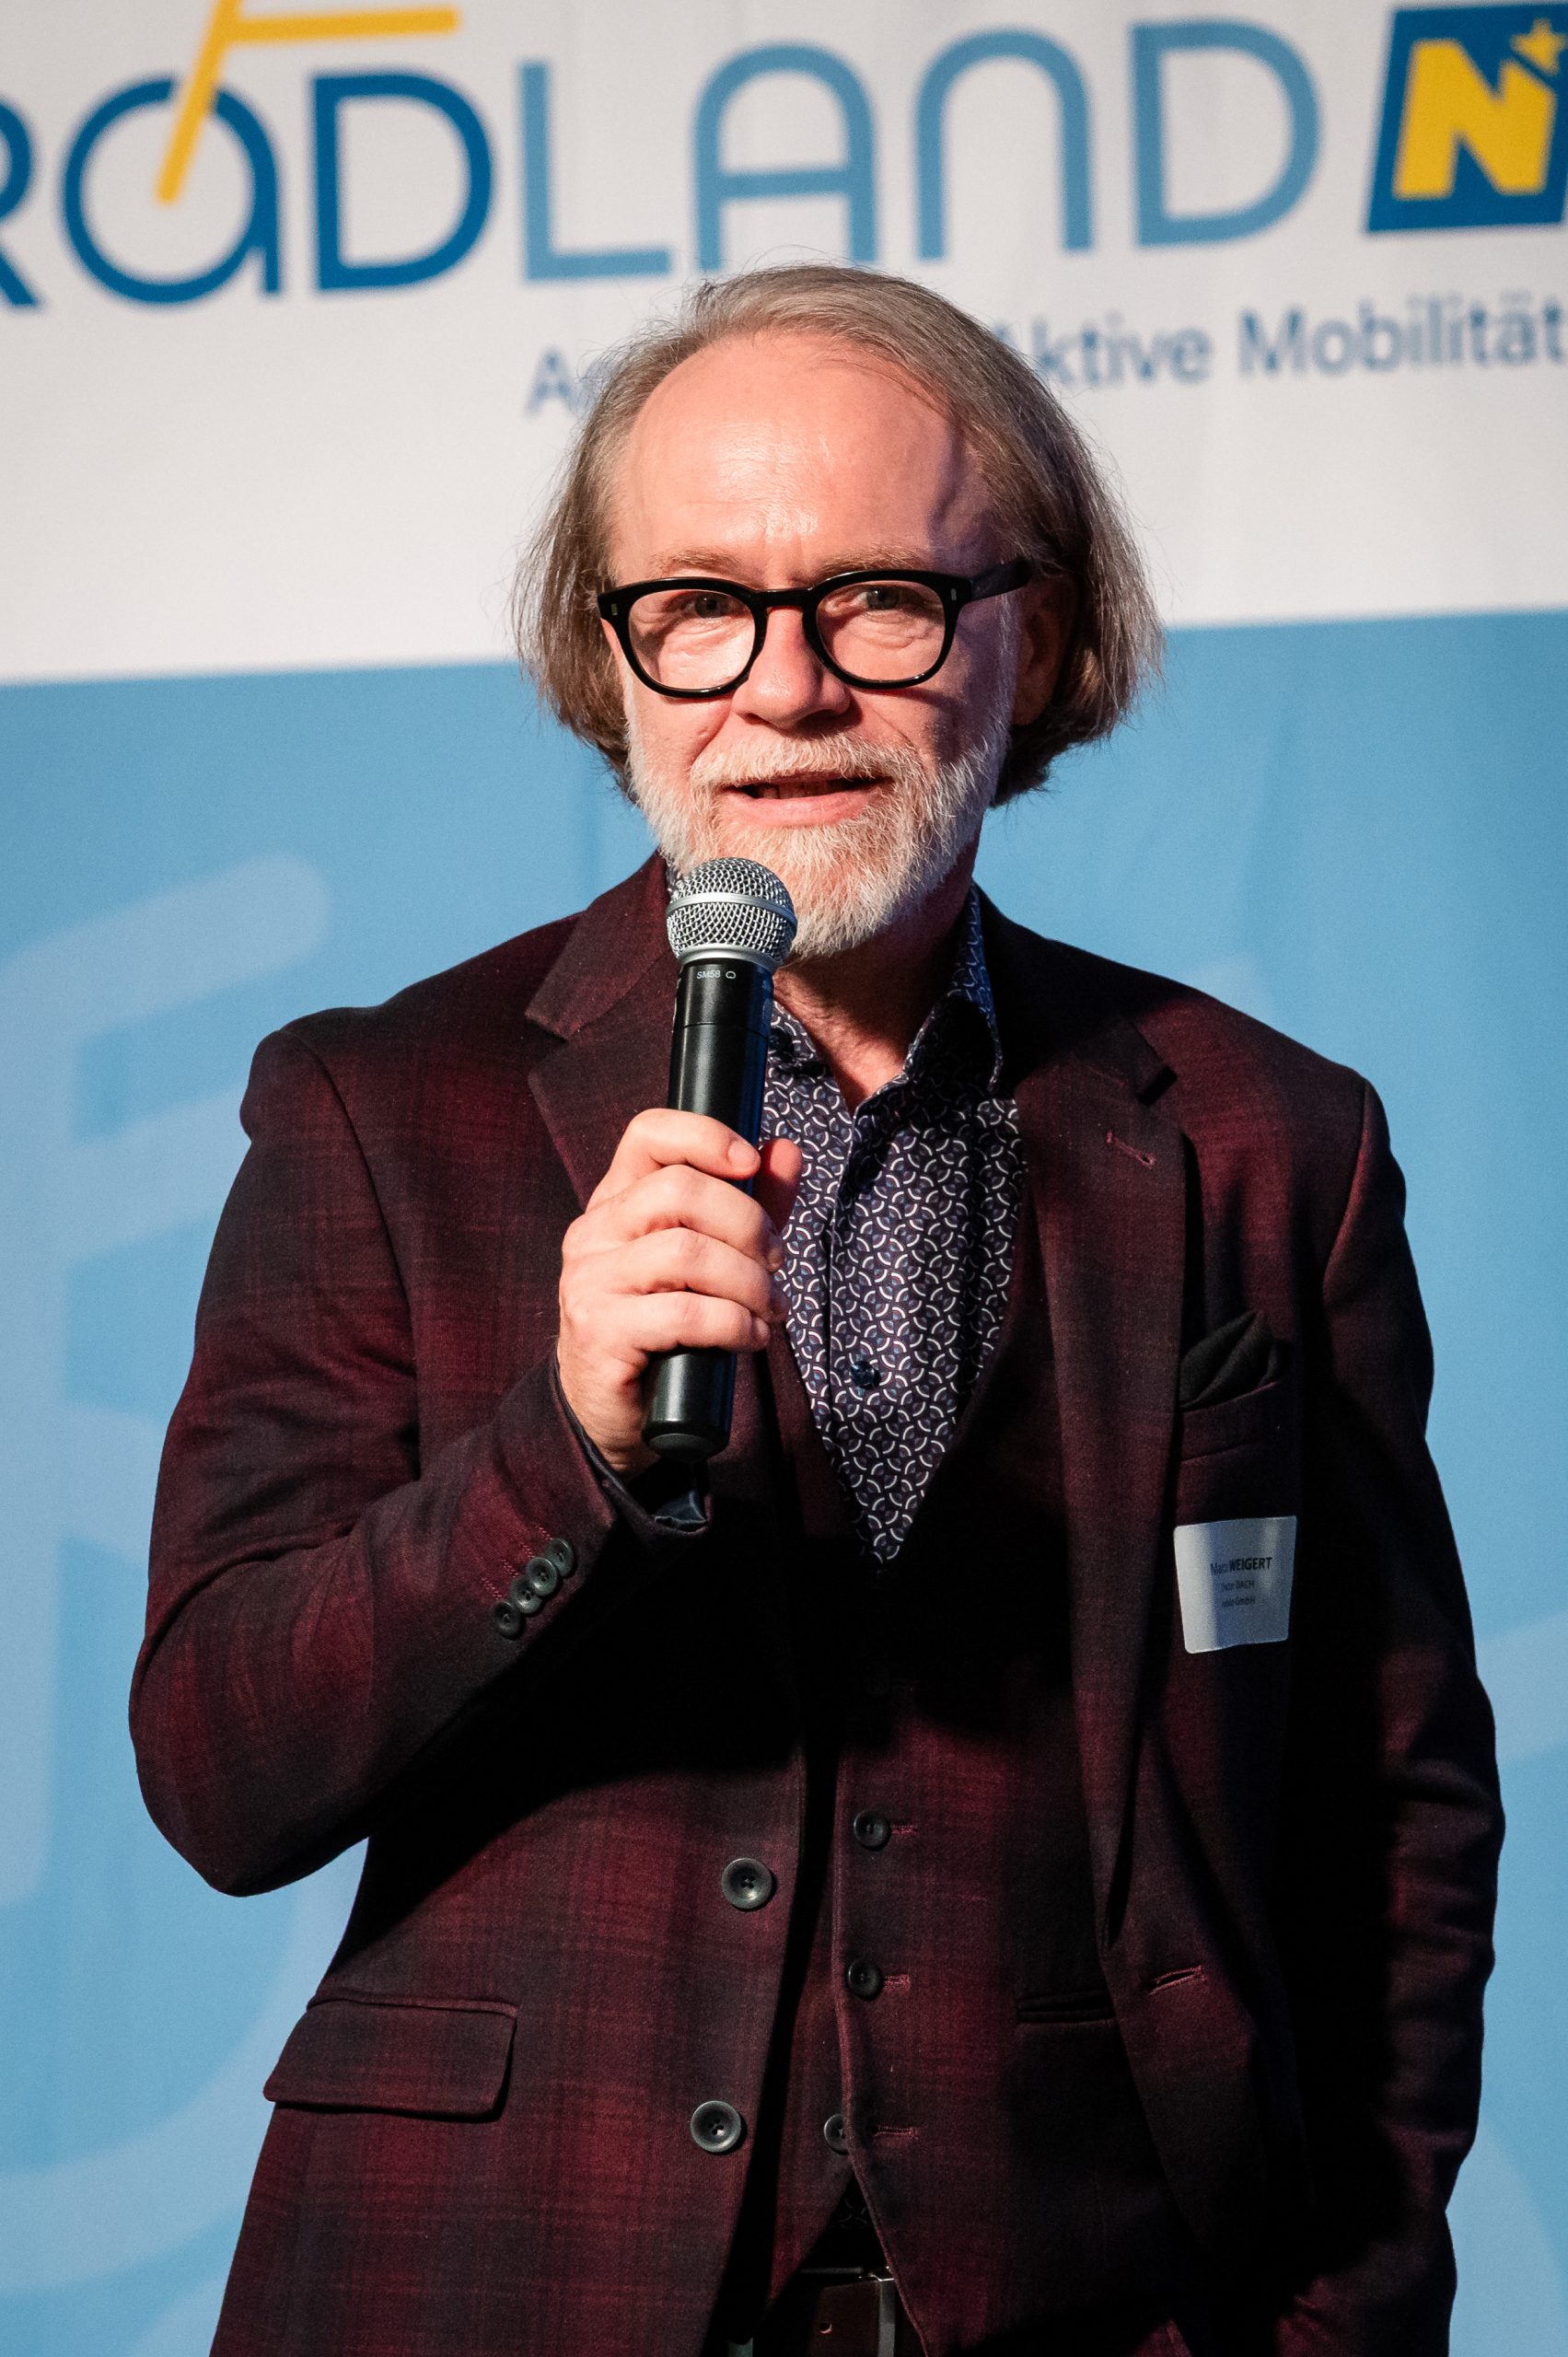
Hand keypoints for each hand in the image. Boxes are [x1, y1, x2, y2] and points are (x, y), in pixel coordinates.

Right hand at [557, 1110, 802, 1475]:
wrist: (616, 1411)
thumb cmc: (668, 1328)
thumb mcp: (712, 1259)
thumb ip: (750, 1204)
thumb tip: (785, 1149)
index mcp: (617, 1200)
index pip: (648, 1134)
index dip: (705, 1135)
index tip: (751, 1163)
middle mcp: (594, 1231)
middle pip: (679, 1190)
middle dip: (749, 1223)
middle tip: (778, 1261)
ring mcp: (590, 1280)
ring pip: (687, 1253)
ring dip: (749, 1281)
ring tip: (771, 1307)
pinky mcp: (600, 1331)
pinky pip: (684, 1314)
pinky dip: (734, 1324)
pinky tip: (750, 1337)